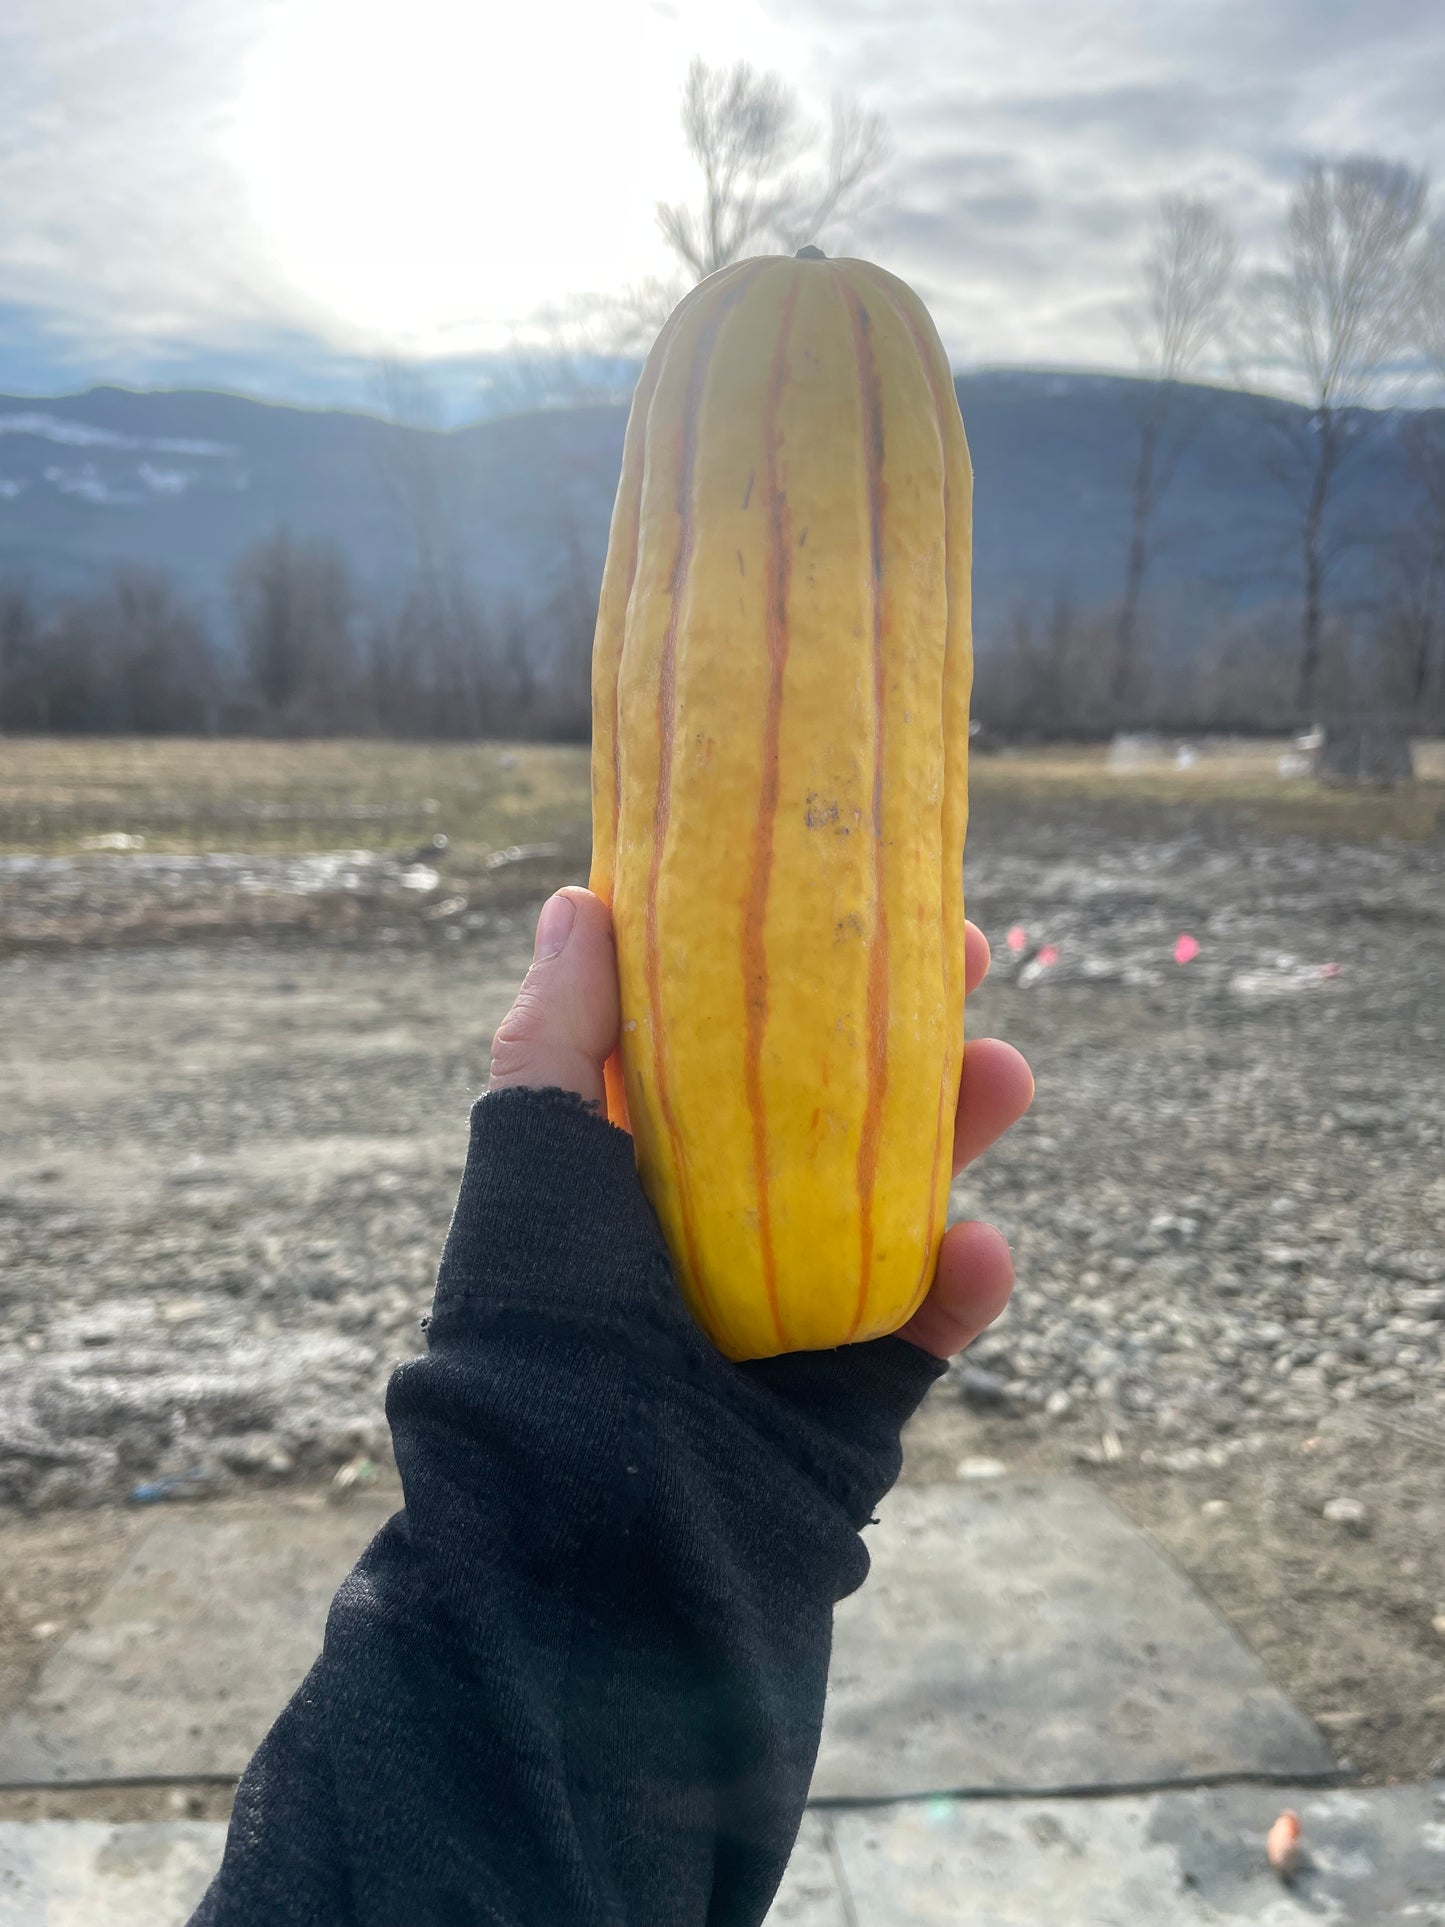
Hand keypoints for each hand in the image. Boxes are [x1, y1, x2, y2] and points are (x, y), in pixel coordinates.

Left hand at [489, 887, 1033, 1362]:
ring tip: (1005, 1073)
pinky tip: (981, 1248)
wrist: (582, 1541)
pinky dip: (960, 1291)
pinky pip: (923, 1330)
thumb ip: (556, 1037)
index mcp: (641, 1174)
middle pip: (833, 1110)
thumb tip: (578, 903)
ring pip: (899, 1203)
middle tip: (965, 956)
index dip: (788, 973)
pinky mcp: (850, 1398)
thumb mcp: (530, 1160)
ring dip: (958, 1136)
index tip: (844, 898)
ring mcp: (793, 1316)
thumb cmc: (538, 1324)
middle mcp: (721, 1235)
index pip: (726, 1048)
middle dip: (902, 1032)